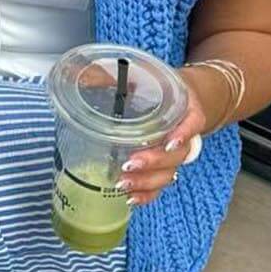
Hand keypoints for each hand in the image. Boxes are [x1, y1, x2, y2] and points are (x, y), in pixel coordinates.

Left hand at [113, 69, 210, 207]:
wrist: (181, 96)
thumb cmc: (156, 85)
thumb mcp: (140, 73)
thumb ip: (111, 75)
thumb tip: (77, 75)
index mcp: (185, 106)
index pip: (193, 121)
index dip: (184, 133)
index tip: (169, 141)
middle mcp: (184, 132)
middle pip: (178, 154)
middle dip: (154, 162)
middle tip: (130, 163)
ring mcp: (175, 152)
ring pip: (169, 173)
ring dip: (147, 182)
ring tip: (124, 183)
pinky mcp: (164, 165)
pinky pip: (160, 184)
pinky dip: (147, 194)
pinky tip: (131, 198)